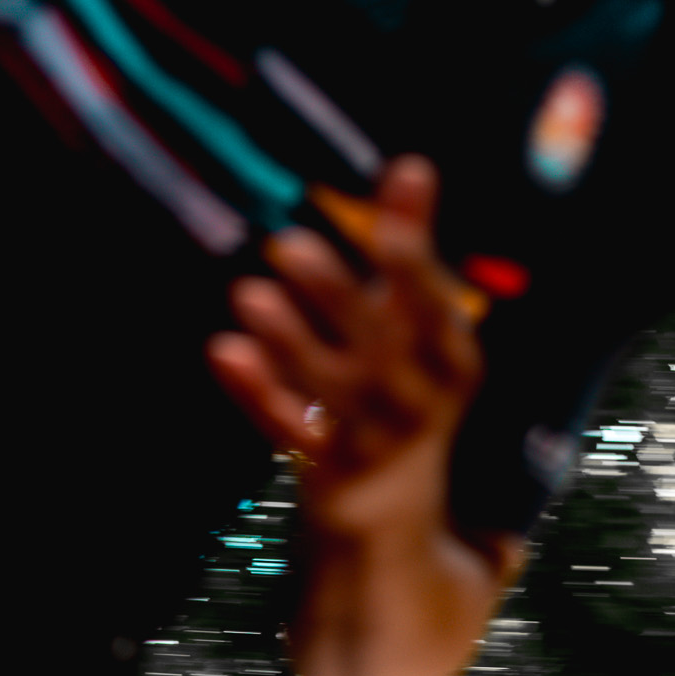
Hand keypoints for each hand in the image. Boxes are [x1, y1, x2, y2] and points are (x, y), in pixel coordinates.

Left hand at [205, 157, 482, 541]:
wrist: (399, 510)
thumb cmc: (407, 389)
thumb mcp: (422, 327)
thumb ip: (412, 248)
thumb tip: (413, 165)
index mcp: (450, 358)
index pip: (434, 305)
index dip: (413, 256)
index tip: (397, 193)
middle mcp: (417, 398)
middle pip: (382, 347)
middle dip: (338, 296)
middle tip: (287, 245)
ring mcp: (373, 438)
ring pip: (332, 390)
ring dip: (291, 342)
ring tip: (248, 293)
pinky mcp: (327, 469)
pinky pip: (292, 430)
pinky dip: (260, 394)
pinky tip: (225, 350)